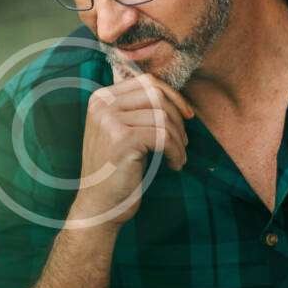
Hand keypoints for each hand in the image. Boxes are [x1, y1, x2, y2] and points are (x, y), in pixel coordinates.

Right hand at [71, 71, 193, 227]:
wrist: (99, 206)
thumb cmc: (116, 170)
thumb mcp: (121, 131)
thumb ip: (137, 109)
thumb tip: (174, 94)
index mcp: (101, 98)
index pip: (147, 82)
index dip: (173, 96)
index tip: (187, 116)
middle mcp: (102, 105)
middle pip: (157, 95)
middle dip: (178, 117)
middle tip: (184, 142)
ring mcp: (109, 120)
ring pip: (163, 117)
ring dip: (178, 139)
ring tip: (178, 157)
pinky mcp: (122, 139)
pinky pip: (163, 136)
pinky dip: (175, 151)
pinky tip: (174, 165)